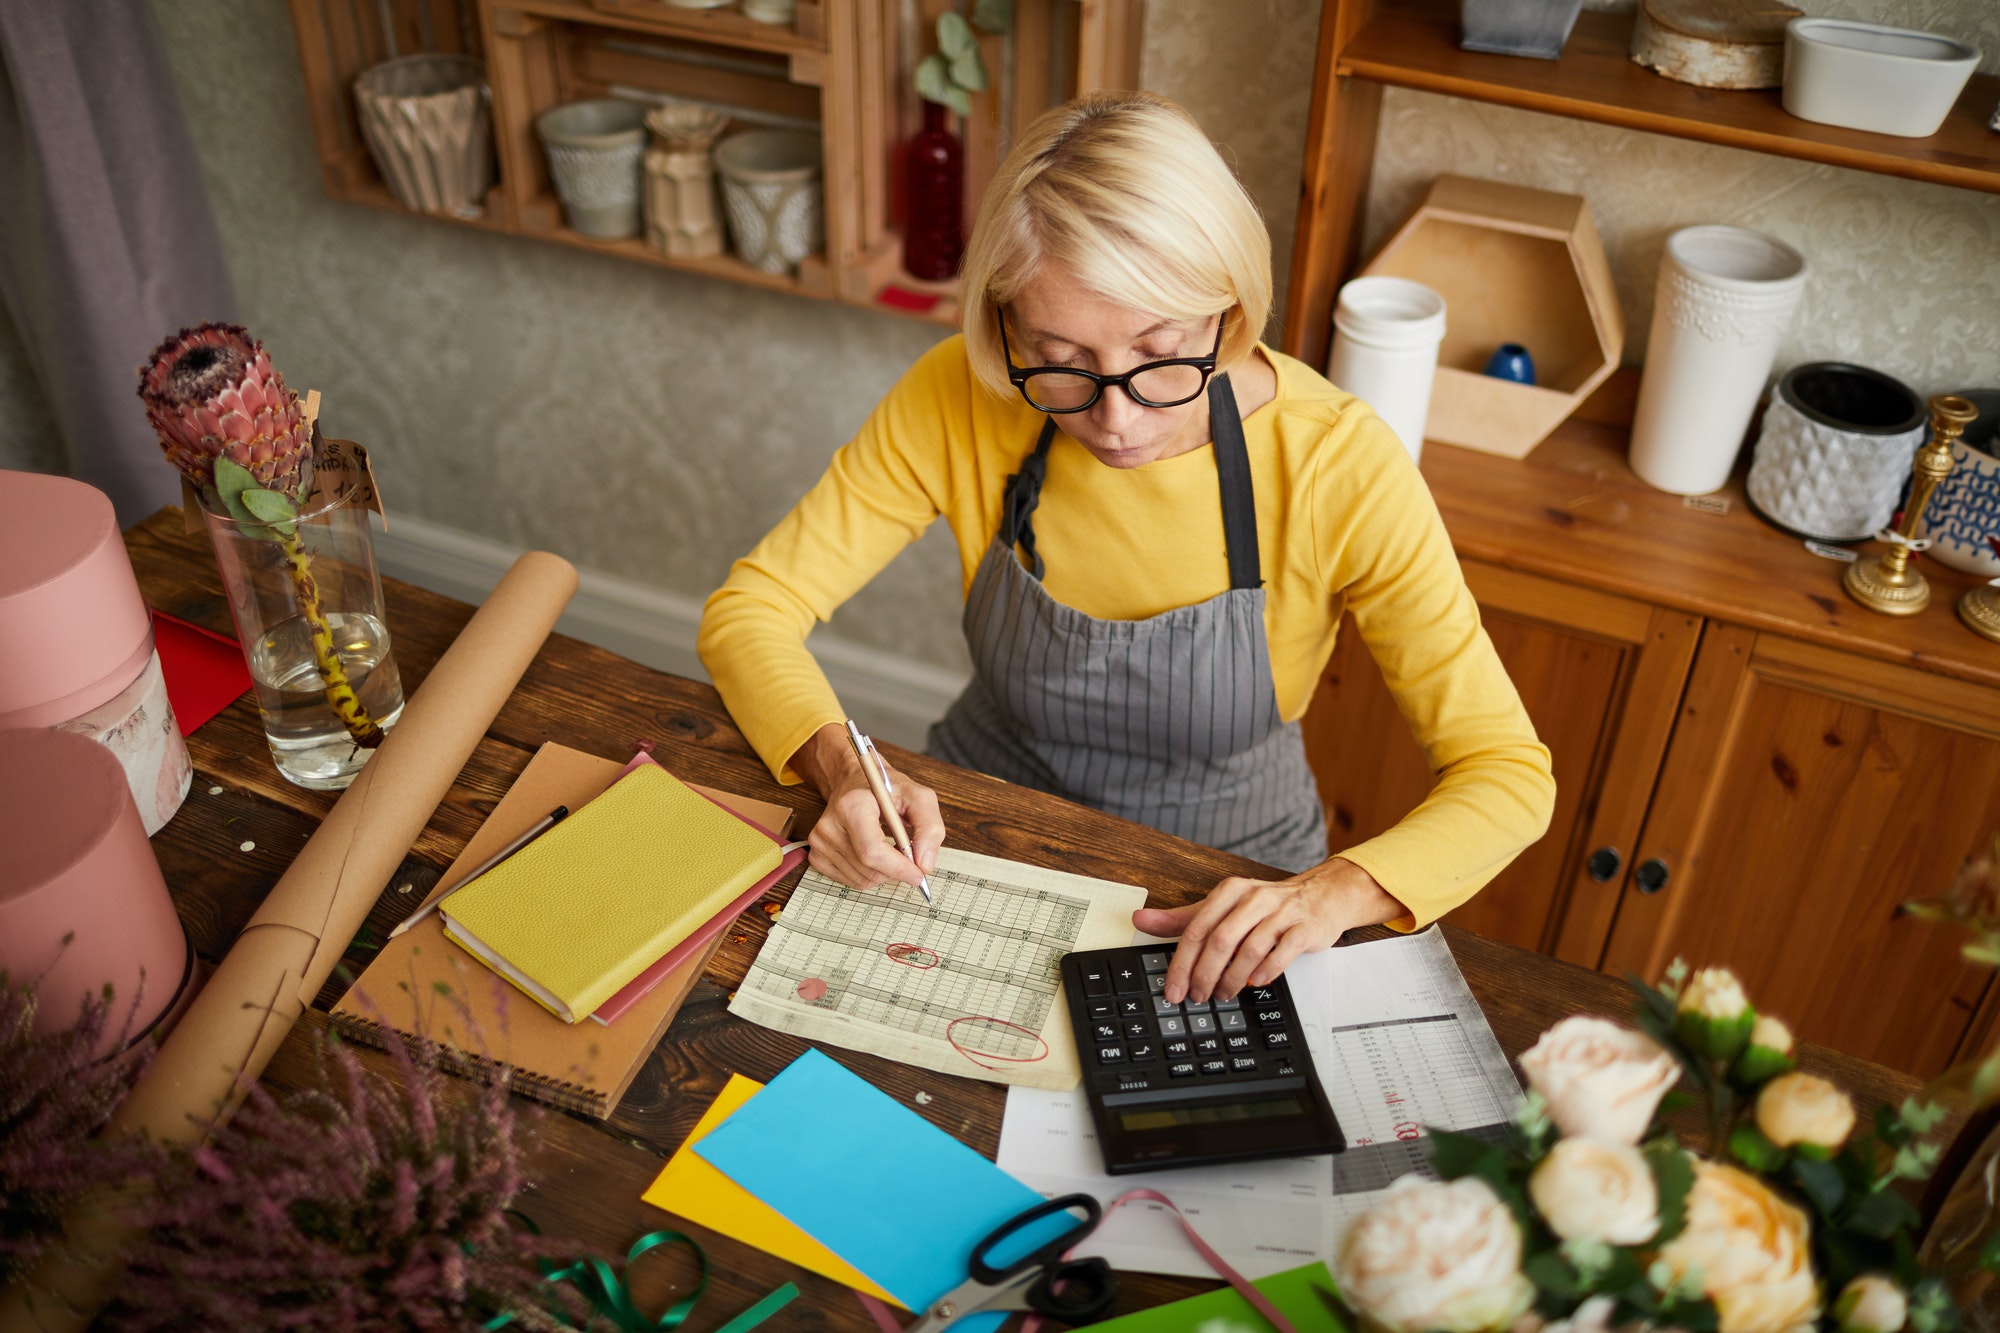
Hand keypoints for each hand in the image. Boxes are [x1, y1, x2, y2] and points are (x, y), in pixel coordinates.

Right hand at [790, 722, 944, 891]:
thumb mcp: (917, 797)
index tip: (919, 874)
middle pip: (869, 869)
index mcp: (852, 806)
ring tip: (889, 847)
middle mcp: (830, 825)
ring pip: (862, 880)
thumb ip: (930, 828)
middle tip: (908, 854)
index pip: (872, 851)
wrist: (854, 783)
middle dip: (896, 870)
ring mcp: (820, 842)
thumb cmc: (886, 790)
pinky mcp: (817, 855)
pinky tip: (873, 854)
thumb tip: (925, 864)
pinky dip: (869, 875)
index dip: (898, 868)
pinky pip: (852, 881)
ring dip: (884, 873)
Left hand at [1133, 858, 1405, 1003]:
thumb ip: (1183, 918)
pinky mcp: (1304, 928)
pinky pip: (1281, 952)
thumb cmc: (1268, 906)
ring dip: (1232, 978)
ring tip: (1224, 994)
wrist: (1323, 895)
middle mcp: (1254, 899)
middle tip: (1197, 997)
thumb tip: (1141, 920)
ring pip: (1249, 949)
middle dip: (1204, 974)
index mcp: (1230, 892)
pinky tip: (1256, 983)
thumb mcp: (1223, 907)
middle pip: (1219, 940)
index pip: (1196, 929)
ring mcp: (1281, 913)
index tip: (1173, 989)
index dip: (1181, 963)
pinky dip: (1266, 971)